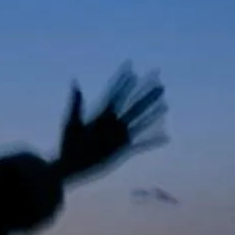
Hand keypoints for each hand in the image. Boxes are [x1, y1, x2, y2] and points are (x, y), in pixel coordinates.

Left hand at [55, 65, 167, 181]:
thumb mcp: (72, 121)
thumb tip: (76, 83)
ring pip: (141, 122)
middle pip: (134, 106)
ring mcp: (120, 137)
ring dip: (153, 113)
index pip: (116, 94)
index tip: (132, 68)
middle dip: (146, 94)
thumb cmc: (68, 144)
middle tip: (159, 82)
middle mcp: (114, 124)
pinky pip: (142, 145)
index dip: (124, 82)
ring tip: (165, 104)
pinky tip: (166, 137)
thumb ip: (76, 103)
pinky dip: (154, 141)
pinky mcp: (123, 150)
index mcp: (102, 115)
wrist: (70, 165)